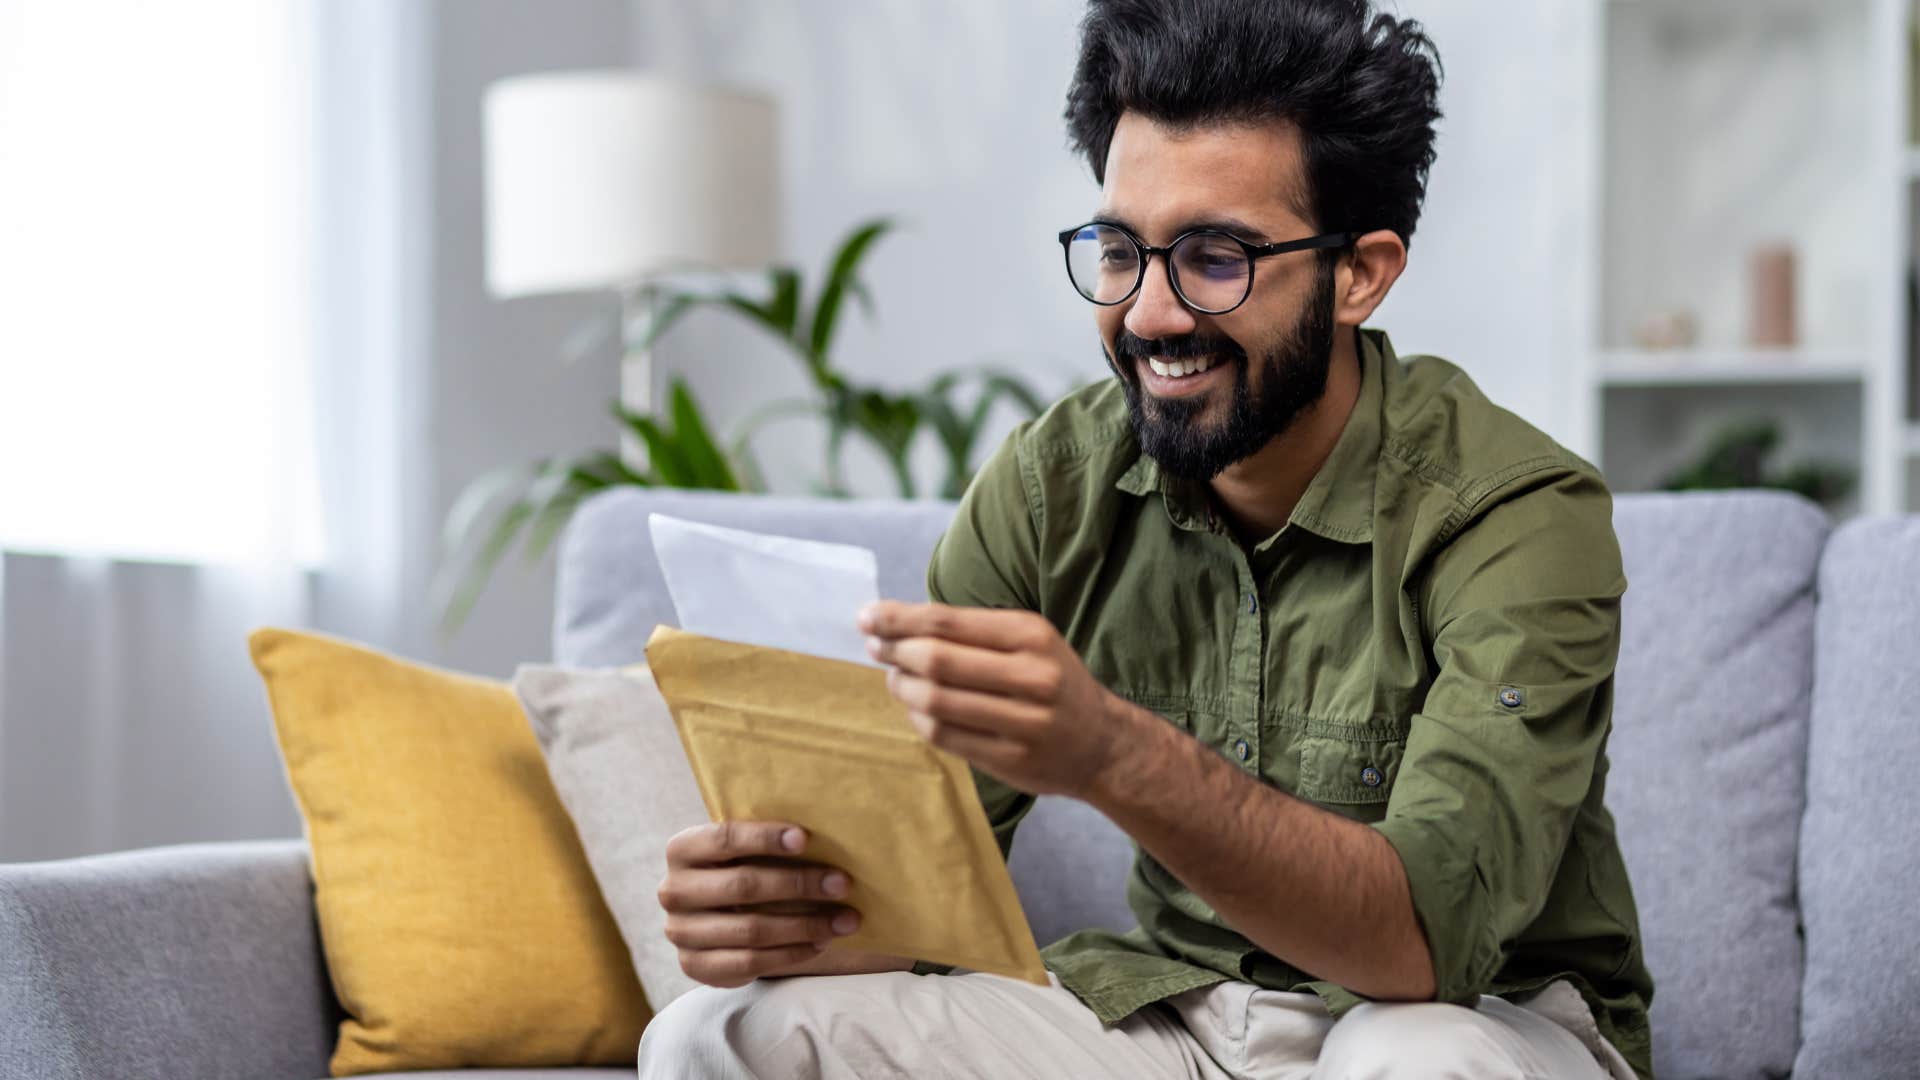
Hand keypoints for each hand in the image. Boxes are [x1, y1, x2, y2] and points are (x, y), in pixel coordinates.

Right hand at [657, 821, 862, 987]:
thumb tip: (828, 830)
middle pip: (743, 885)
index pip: (725, 838)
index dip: (765, 838)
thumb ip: (768, 841)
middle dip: (799, 884)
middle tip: (842, 883)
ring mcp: (680, 931)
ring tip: (845, 920)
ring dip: (806, 925)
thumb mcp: (743, 849)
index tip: (806, 839)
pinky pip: (750, 962)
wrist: (711, 918)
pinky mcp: (694, 965)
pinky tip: (820, 943)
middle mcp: (673, 890)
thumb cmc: (740, 869)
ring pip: (752, 929)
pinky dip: (791, 953)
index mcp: (682, 849)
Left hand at [858, 600, 1133, 798]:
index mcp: (1032, 635)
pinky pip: (945, 736)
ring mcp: (1023, 722)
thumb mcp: (1029, 641)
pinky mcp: (1011, 759)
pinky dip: (918, 719)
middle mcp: (1032, 677)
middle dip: (894, 651)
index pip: (948, 622)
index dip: (899, 619)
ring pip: (935, 702)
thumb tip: (896, 624)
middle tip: (875, 648)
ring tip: (894, 678)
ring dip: (900, 688)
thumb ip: (972, 632)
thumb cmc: (1053, 681)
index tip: (867, 617)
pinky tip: (915, 709)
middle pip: (937, 661)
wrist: (1103, 743)